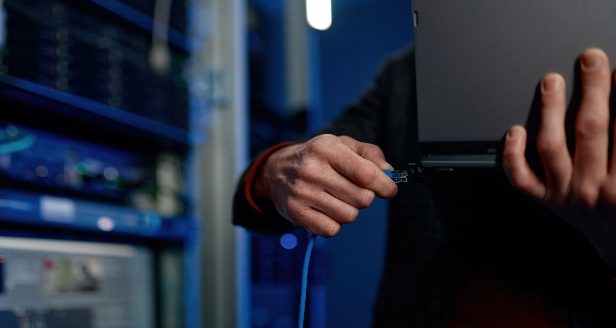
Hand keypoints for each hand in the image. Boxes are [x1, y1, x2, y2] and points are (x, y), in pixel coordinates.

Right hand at [254, 134, 397, 236]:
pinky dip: (334, 223)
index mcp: (326, 148)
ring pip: (349, 216)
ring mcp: (301, 193)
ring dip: (350, 210)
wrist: (277, 171)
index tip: (388, 189)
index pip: (365, 173)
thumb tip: (388, 173)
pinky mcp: (296, 213)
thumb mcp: (342, 145)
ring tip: (337, 198)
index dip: (384, 185)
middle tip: (353, 190)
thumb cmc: (318, 158)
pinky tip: (325, 209)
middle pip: (362, 198)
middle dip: (365, 197)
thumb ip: (370, 154)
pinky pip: (332, 229)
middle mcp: (311, 169)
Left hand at [503, 48, 615, 266]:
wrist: (615, 238)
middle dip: (592, 89)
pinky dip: (513, 155)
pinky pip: (522, 178)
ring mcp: (565, 193)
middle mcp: (594, 186)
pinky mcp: (545, 198)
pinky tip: (514, 131)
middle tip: (590, 60)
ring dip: (551, 110)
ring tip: (551, 83)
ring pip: (552, 146)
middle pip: (591, 128)